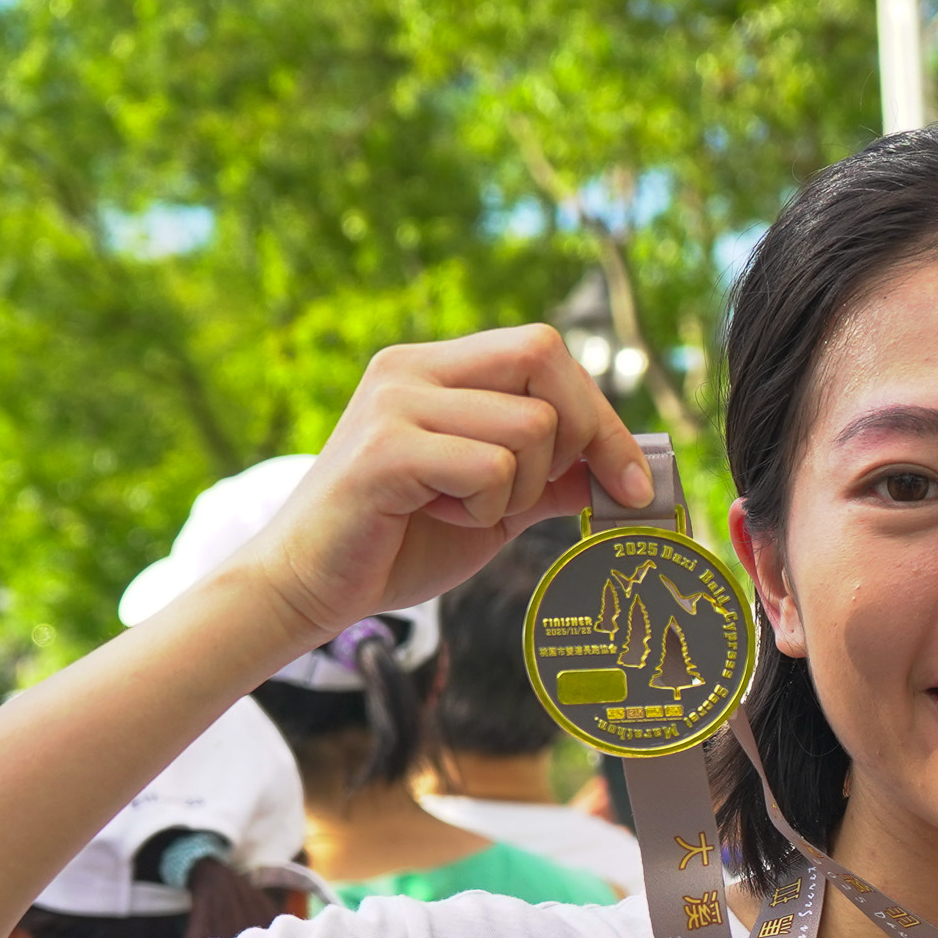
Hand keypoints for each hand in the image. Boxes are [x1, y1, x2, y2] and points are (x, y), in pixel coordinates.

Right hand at [216, 325, 654, 648]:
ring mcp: (395, 403)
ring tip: (462, 508)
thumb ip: (550, 479)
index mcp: (435, 367)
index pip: (545, 349)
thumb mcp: (494, 505)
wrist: (306, 587)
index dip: (600, 413)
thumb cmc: (397, 543)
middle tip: (551, 495)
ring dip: (519, 488)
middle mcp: (412, 368)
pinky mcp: (385, 451)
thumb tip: (625, 471)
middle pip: (544, 356)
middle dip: (581, 435)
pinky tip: (437, 515)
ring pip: (528, 425)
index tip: (631, 480)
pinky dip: (484, 508)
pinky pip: (491, 468)